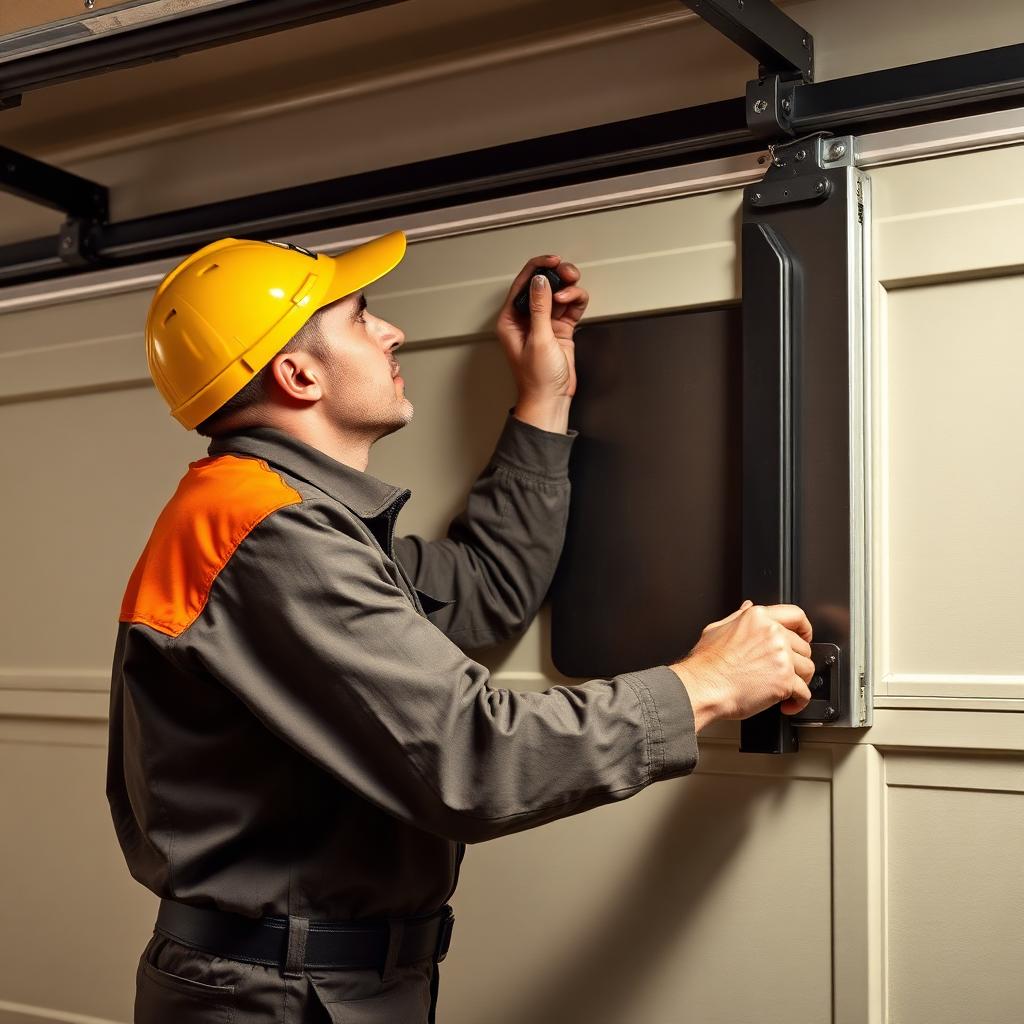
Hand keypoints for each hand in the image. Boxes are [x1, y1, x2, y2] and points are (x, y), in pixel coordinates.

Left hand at [495, 255, 588, 405]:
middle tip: (568, 275)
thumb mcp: (538, 339)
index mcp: (511, 319)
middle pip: (543, 284)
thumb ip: (540, 308)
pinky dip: (576, 300)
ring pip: (558, 293)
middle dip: (557, 276)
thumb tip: (540, 282)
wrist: (551, 400)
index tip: (553, 261)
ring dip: (568, 288)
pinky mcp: (560, 328)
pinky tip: (575, 303)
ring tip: (572, 292)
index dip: (538, 268)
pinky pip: (570, 306)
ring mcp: (545, 322)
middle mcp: (526, 318)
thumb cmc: (537, 379)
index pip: (524, 283)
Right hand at [670, 601, 814, 732]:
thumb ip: (737, 617)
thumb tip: (747, 607)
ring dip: (799, 682)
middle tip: (785, 672)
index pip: (796, 615)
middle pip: (803, 647)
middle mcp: (773, 634)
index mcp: (758, 619)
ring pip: (807, 669)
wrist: (702, 687)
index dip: (804, 628)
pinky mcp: (785, 681)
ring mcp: (781, 657)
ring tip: (784, 689)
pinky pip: (804, 693)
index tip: (805, 637)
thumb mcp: (716, 629)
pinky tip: (787, 704)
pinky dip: (798, 702)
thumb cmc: (705, 664)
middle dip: (796, 662)